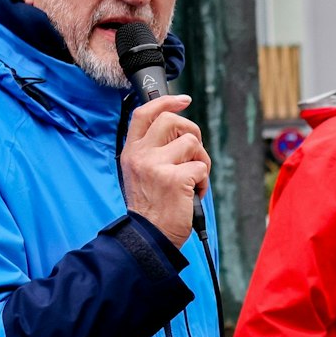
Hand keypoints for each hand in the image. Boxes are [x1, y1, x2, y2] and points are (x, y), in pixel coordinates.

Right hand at [120, 94, 209, 247]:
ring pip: (192, 143)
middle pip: (173, 121)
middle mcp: (140, 155)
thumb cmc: (151, 207)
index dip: (166, 102)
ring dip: (200, 161)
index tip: (183, 100)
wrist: (148, 236)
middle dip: (192, 133)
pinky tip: (192, 195)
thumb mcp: (141, 173)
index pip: (144, 114)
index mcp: (131, 151)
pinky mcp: (175, 179)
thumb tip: (181, 131)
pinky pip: (201, 168)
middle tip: (195, 153)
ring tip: (192, 181)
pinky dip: (203, 183)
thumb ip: (154, 151)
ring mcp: (156, 165)